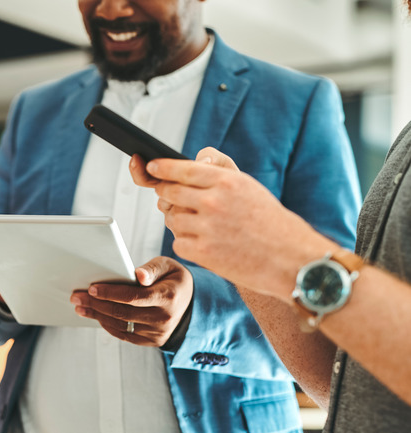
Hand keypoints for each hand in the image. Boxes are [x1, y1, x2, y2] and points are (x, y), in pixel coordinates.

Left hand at [70, 257, 192, 346]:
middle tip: (76, 296)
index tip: (92, 288)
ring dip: (96, 315)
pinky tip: (95, 315)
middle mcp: (163, 318)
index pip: (134, 297)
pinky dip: (107, 325)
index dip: (110, 293)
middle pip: (122, 312)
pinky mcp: (152, 341)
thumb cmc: (173, 280)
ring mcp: (157, 333)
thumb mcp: (168, 266)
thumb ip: (152, 268)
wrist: (190, 304)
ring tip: (80, 305)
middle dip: (95, 304)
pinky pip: (124, 335)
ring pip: (120, 325)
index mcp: (168, 297)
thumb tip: (138, 275)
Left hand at [147, 159, 338, 297]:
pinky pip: (177, 241)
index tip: (152, 167)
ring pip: (171, 218)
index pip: (181, 168)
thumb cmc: (269, 221)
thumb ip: (217, 170)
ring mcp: (206, 228)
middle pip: (169, 192)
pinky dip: (186, 242)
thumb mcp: (248, 185)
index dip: (161, 168)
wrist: (291, 259)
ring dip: (179, 220)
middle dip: (166, 194)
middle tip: (171, 198)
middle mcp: (213, 202)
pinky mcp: (202, 253)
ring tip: (203, 225)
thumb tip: (189, 163)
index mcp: (226, 181)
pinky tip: (207, 243)